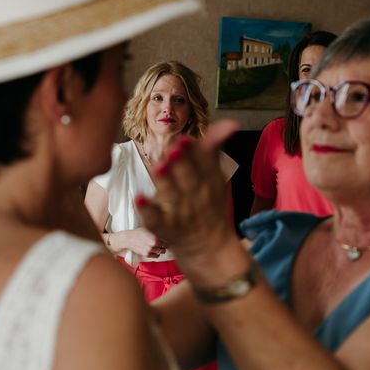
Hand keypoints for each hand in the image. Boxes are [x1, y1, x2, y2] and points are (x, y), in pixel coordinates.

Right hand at [119, 227, 168, 257]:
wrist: (129, 239)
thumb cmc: (138, 233)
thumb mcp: (148, 230)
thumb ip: (156, 235)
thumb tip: (162, 237)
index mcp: (155, 239)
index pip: (165, 243)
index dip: (166, 243)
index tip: (166, 243)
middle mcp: (153, 246)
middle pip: (163, 249)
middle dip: (163, 247)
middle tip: (162, 246)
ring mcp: (149, 251)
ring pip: (160, 253)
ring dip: (160, 251)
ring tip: (158, 248)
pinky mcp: (146, 255)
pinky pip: (155, 256)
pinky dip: (156, 254)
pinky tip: (154, 250)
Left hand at [136, 120, 238, 259]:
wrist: (209, 247)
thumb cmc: (208, 204)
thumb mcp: (215, 176)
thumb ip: (214, 148)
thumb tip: (230, 122)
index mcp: (209, 180)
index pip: (204, 163)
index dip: (194, 151)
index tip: (185, 139)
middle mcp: (196, 195)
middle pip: (187, 177)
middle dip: (180, 162)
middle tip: (172, 148)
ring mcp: (180, 212)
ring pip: (171, 194)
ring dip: (165, 179)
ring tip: (159, 165)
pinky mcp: (165, 227)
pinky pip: (156, 218)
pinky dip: (148, 209)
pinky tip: (139, 198)